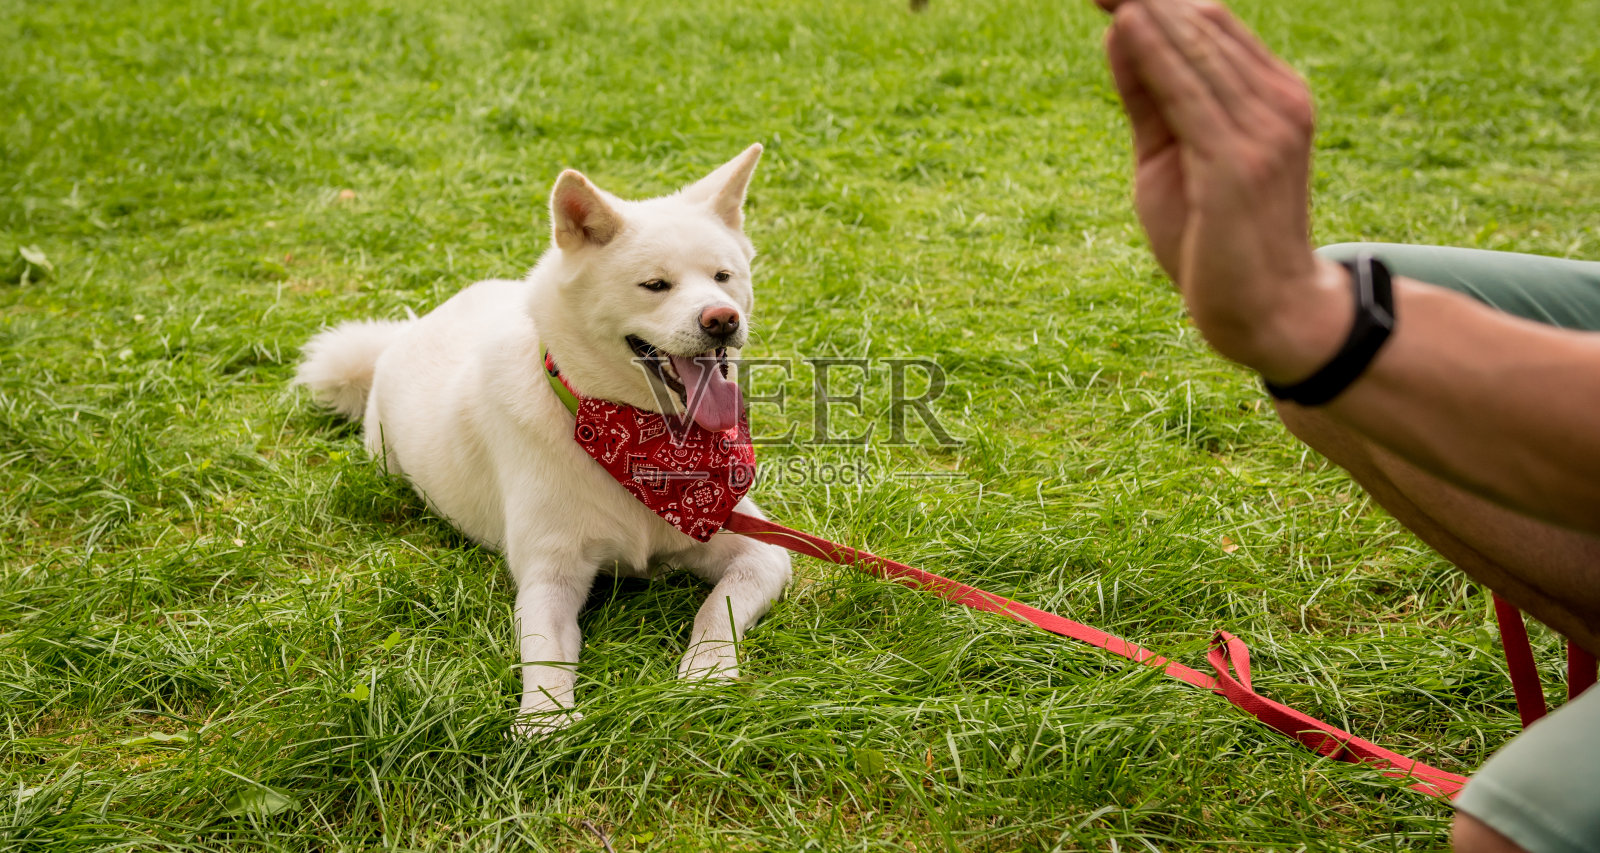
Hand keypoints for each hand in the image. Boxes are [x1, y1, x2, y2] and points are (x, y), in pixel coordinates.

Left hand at [1101, 0, 1350, 383]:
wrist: (1267, 312)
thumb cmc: (1216, 238)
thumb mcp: (1170, 155)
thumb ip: (1149, 96)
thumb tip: (1120, 28)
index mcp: (1270, 94)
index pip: (1209, 21)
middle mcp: (1277, 101)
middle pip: (1201, 22)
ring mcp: (1264, 130)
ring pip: (1195, 48)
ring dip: (1143, 12)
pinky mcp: (1238, 163)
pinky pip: (1189, 95)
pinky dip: (1155, 57)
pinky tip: (1125, 23)